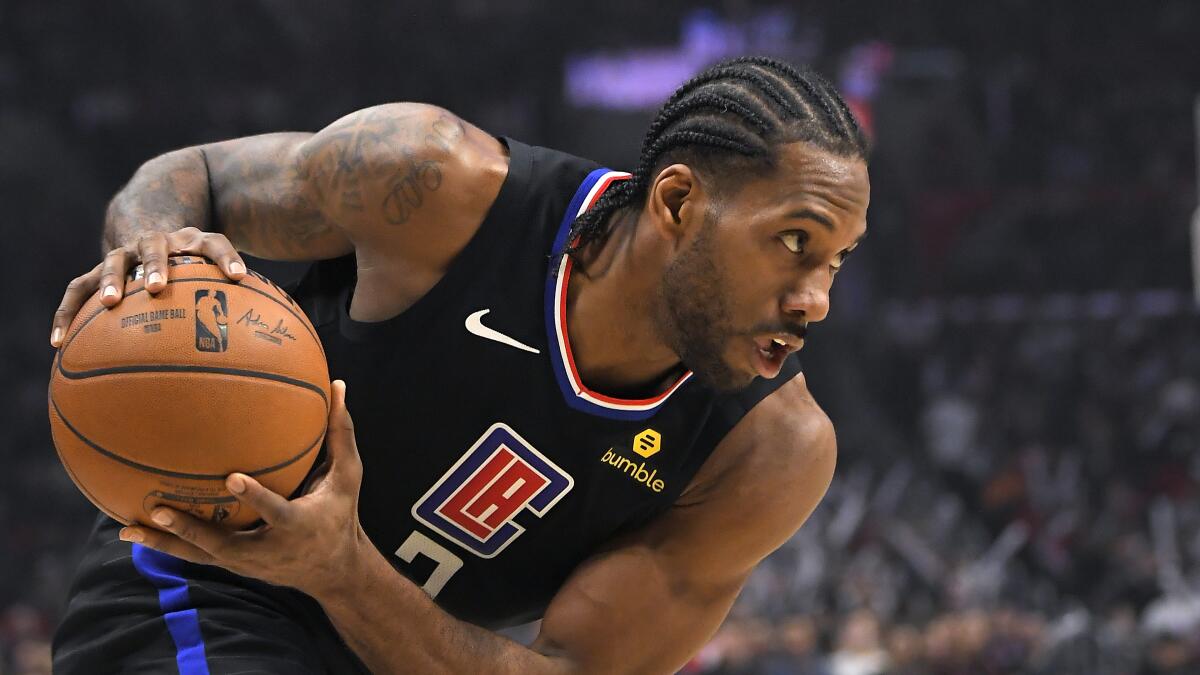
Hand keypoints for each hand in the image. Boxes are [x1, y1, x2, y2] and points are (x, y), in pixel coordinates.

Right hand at [50, 227, 246, 346]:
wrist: (153, 239)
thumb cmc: (193, 278)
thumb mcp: (213, 283)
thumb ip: (232, 305)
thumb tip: (259, 356)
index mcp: (192, 243)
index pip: (214, 242)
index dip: (227, 257)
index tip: (239, 276)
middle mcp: (156, 243)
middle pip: (154, 245)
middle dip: (156, 264)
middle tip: (158, 286)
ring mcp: (124, 254)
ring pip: (113, 261)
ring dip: (112, 280)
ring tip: (111, 303)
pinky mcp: (97, 271)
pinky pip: (77, 290)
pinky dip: (66, 313)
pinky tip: (58, 342)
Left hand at [119, 380, 368, 598]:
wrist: (333, 570)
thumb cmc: (340, 514)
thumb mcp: (347, 477)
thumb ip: (341, 434)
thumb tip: (337, 385)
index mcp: (296, 524)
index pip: (273, 512)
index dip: (254, 497)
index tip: (231, 477)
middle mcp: (267, 549)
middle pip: (222, 543)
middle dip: (191, 529)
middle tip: (159, 508)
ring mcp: (246, 561)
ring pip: (200, 555)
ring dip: (164, 542)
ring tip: (128, 527)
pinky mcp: (233, 565)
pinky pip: (196, 555)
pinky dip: (166, 545)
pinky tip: (136, 531)